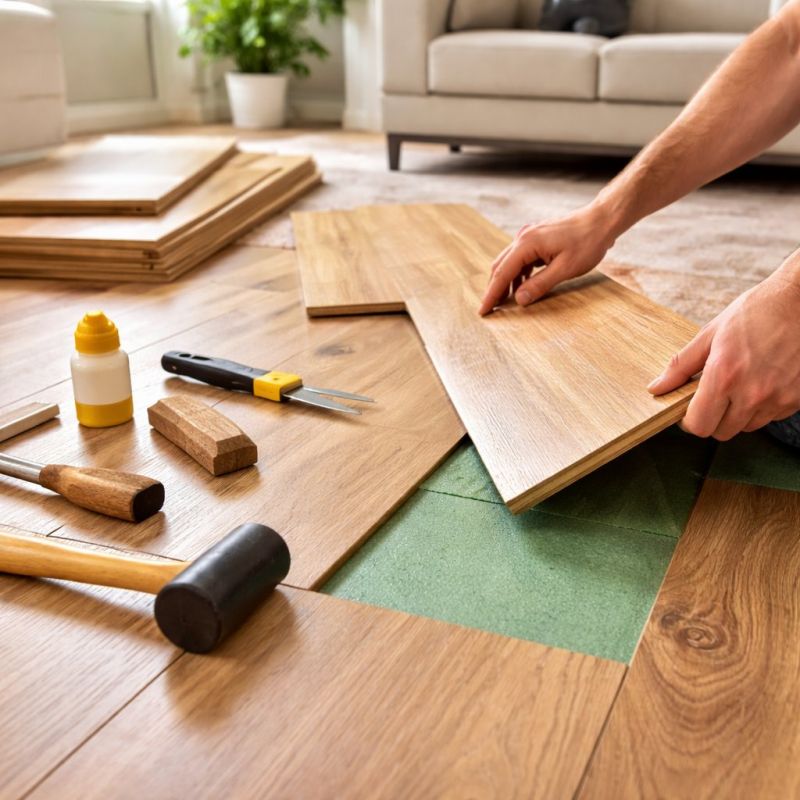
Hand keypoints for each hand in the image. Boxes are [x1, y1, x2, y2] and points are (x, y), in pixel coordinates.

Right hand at [478, 204, 616, 315]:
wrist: (601, 220)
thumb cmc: (587, 242)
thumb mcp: (565, 269)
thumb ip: (540, 285)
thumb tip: (519, 300)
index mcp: (527, 244)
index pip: (502, 273)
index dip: (492, 294)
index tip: (483, 311)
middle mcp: (523, 237)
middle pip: (500, 266)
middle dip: (494, 289)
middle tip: (489, 309)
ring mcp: (529, 236)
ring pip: (509, 262)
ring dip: (505, 282)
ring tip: (504, 301)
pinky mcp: (537, 238)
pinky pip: (520, 258)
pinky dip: (517, 273)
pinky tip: (522, 286)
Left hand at [648, 271, 799, 439]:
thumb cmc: (758, 312)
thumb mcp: (711, 333)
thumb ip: (681, 365)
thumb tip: (656, 387)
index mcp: (724, 376)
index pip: (698, 425)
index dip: (689, 420)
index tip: (689, 409)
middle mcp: (752, 393)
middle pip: (721, 432)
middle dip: (711, 418)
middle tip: (713, 395)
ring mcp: (778, 399)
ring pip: (746, 427)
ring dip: (737, 414)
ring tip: (740, 384)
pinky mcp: (797, 400)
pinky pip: (770, 417)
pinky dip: (761, 407)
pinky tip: (762, 382)